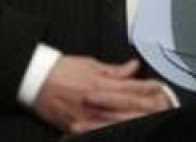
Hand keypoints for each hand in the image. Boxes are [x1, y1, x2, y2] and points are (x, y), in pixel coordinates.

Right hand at [32, 56, 171, 134]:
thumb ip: (114, 70)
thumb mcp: (91, 64)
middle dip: (145, 105)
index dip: (147, 88)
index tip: (158, 86)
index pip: (130, 88)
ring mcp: (85, 118)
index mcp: (99, 84)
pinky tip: (123, 126)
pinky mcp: (76, 128)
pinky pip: (98, 131)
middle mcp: (94, 103)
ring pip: (116, 122)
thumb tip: (133, 66)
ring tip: (146, 115)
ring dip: (133, 118)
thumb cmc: (61, 70)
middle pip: (127, 107)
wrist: (35, 80)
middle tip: (160, 102)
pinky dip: (112, 128)